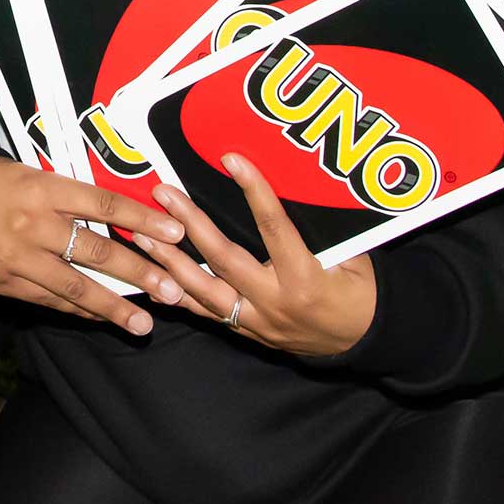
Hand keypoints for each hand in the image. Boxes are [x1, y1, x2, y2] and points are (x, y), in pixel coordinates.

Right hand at [0, 158, 188, 335]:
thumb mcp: (30, 174)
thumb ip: (70, 196)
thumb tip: (121, 218)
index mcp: (43, 188)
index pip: (103, 203)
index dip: (142, 220)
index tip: (176, 232)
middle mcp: (32, 224)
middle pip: (95, 251)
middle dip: (139, 273)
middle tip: (173, 290)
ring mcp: (17, 257)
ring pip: (74, 286)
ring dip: (113, 307)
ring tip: (144, 325)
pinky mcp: (3, 284)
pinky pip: (49, 301)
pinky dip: (79, 310)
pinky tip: (102, 317)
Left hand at [144, 161, 376, 356]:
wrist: (364, 342)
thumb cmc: (361, 292)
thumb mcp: (352, 257)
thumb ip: (317, 229)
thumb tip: (289, 186)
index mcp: (305, 279)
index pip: (274, 227)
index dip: (254, 191)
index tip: (232, 160)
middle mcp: (274, 302)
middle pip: (223, 259)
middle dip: (190, 223)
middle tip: (163, 194)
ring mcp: (257, 322)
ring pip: (204, 292)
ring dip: (170, 261)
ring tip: (140, 235)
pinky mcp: (247, 333)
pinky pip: (207, 315)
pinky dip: (178, 295)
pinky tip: (152, 278)